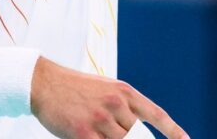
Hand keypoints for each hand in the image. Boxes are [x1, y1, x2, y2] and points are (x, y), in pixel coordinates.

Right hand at [30, 58, 187, 138]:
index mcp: (124, 91)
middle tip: (119, 134)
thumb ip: (124, 106)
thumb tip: (139, 126)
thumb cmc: (75, 88)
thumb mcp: (105, 88)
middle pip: (138, 136)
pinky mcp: (84, 133)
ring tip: (99, 131)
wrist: (43, 83)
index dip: (173, 131)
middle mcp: (116, 104)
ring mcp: (100, 120)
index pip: (156, 114)